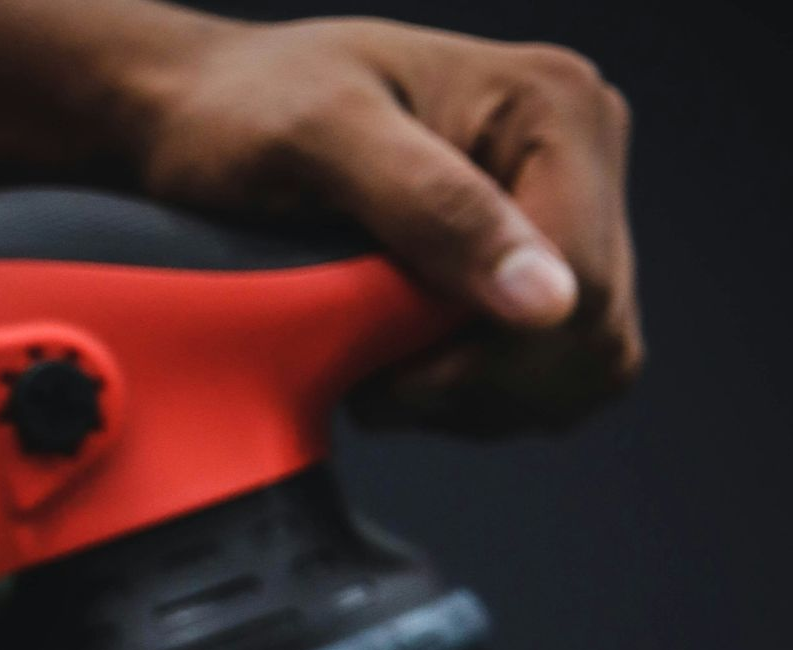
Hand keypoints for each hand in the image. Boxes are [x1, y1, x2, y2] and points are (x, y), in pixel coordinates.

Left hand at [121, 14, 641, 434]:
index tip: (390, 370)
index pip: (584, 290)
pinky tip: (407, 364)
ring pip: (573, 373)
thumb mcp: (322, 144)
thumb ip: (434, 211)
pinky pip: (545, 380)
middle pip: (588, 340)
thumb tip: (548, 301)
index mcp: (554, 105)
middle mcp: (579, 153)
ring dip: (475, 401)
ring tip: (384, 361)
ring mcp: (564, 214)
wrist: (204, 118)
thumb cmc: (245, 110)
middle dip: (480, 385)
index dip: (491, 362)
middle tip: (380, 372)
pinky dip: (475, 399)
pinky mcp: (534, 269)